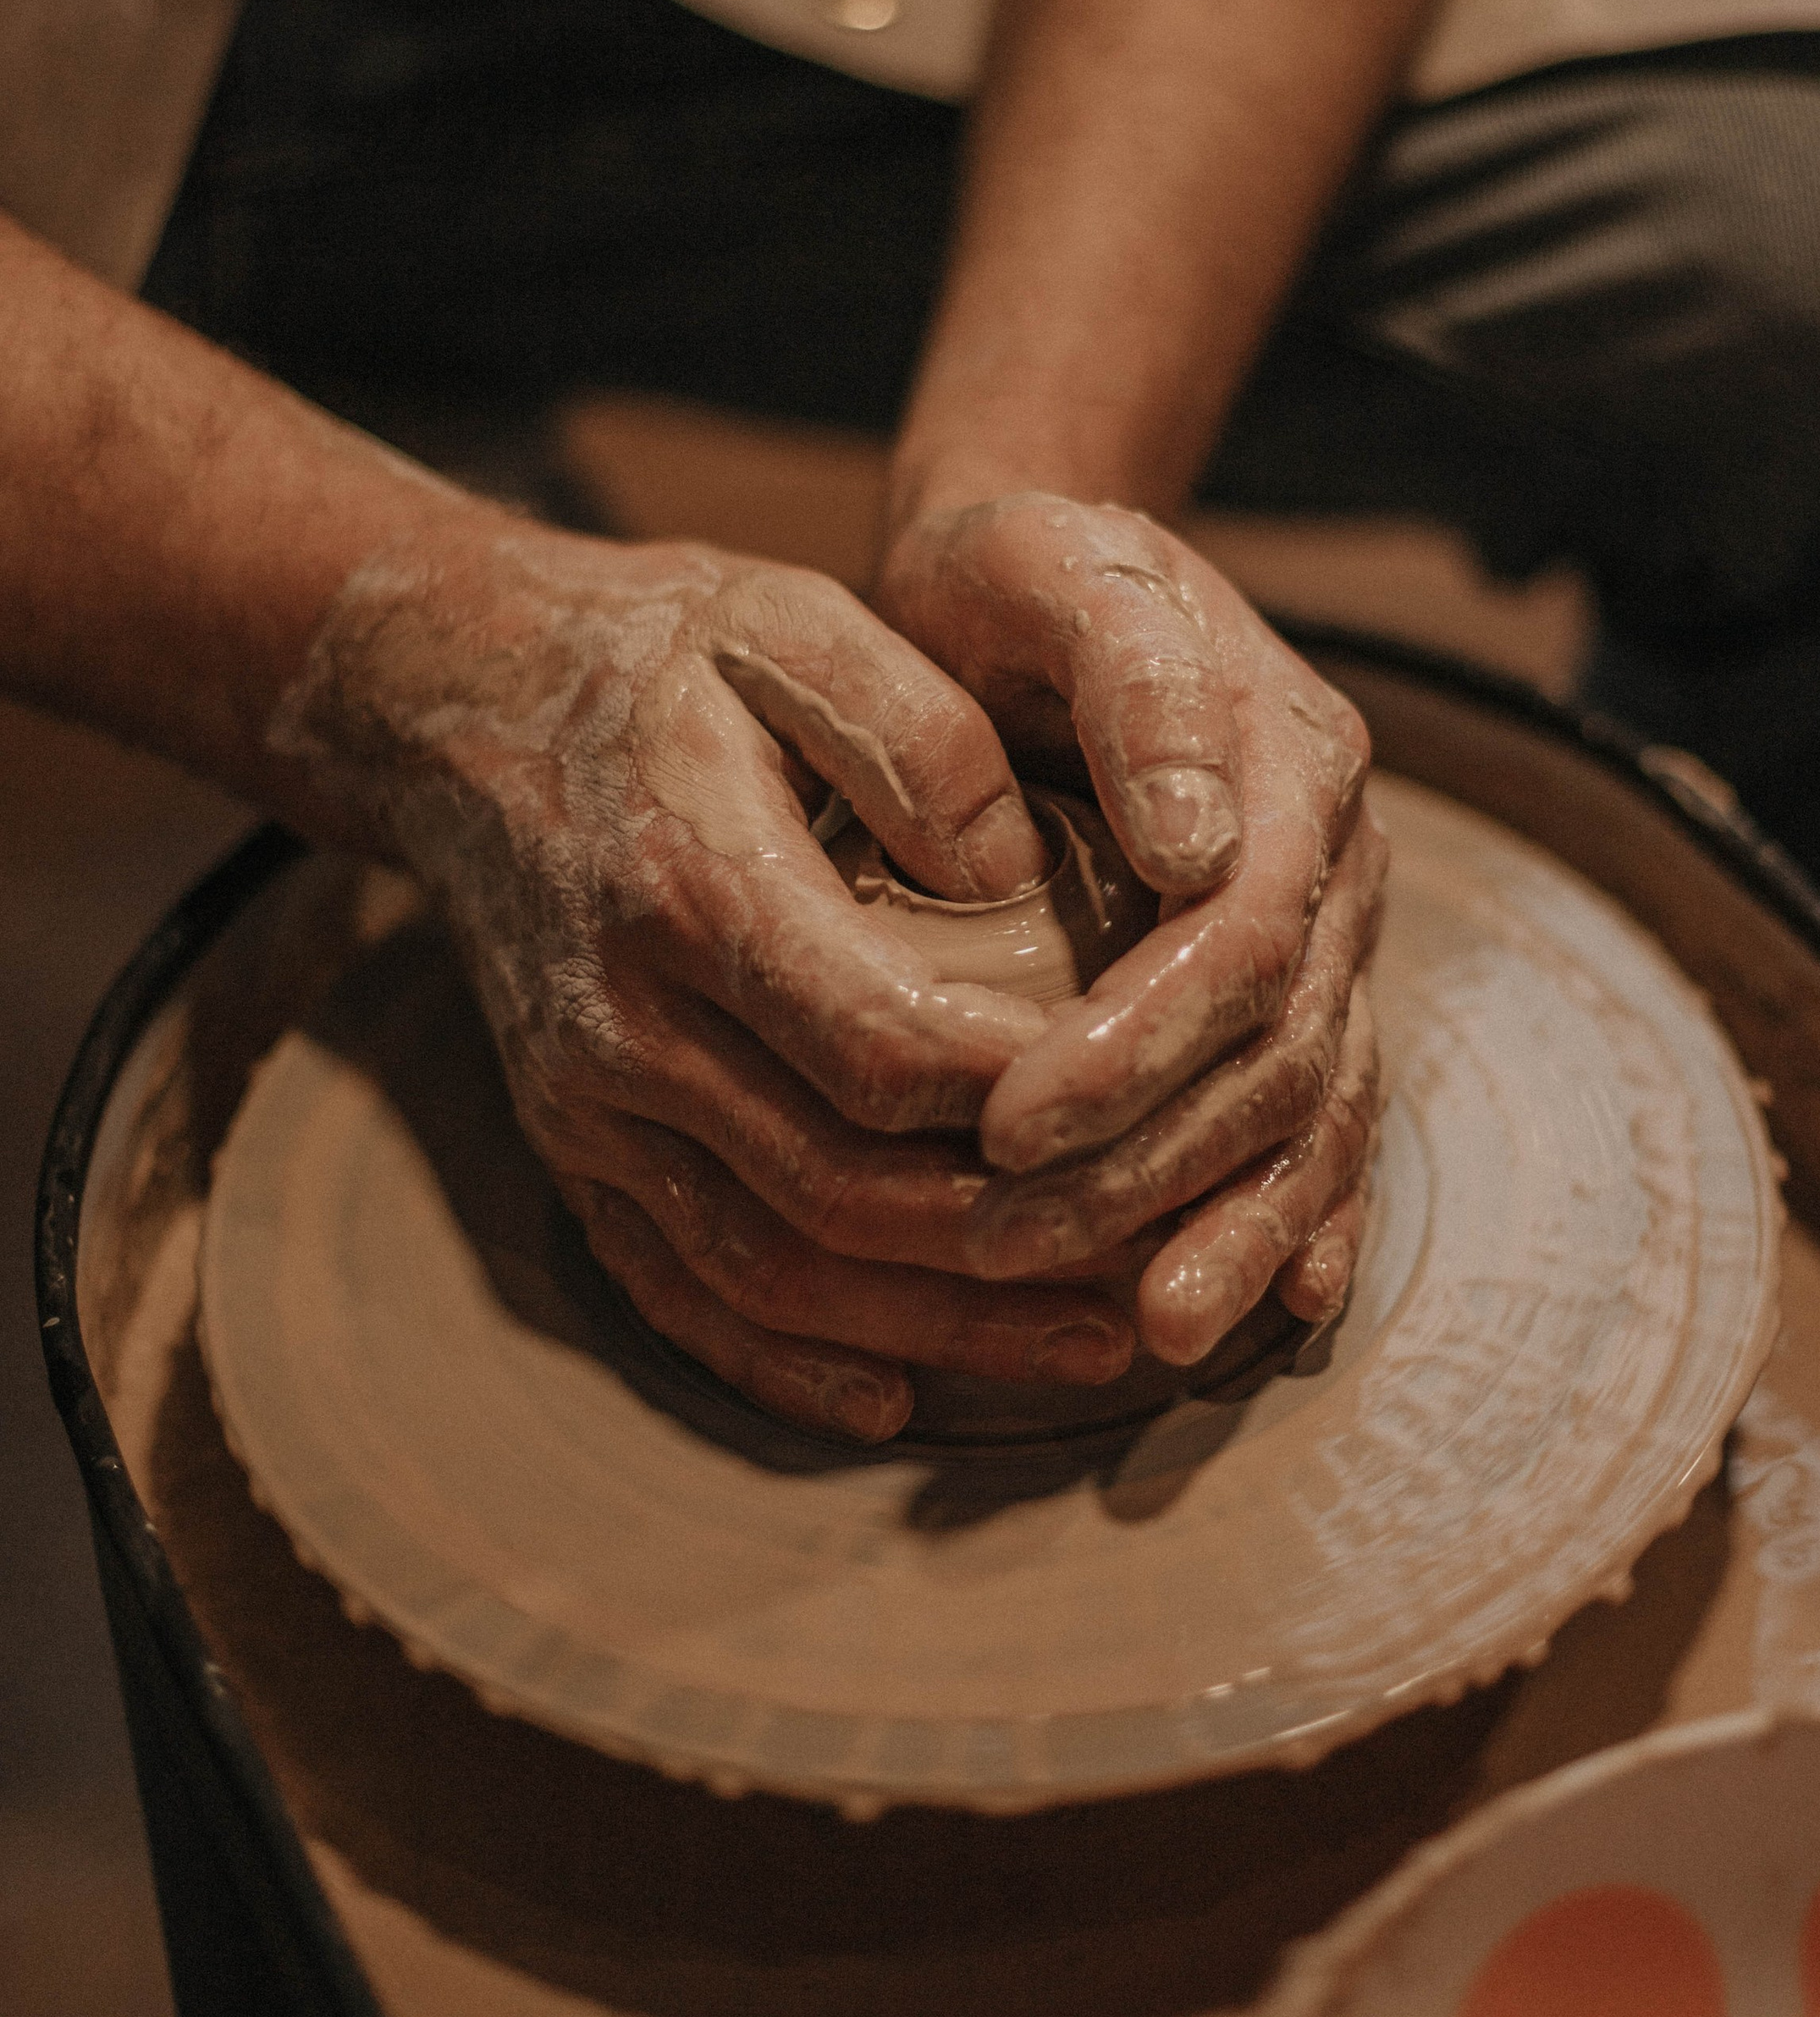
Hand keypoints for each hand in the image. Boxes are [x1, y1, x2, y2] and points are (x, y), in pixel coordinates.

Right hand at [272, 521, 1145, 1440]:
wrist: (452, 702)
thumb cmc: (655, 653)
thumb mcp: (792, 624)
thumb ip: (920, 736)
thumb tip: (1025, 877)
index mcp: (694, 889)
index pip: (885, 1047)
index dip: (1034, 1103)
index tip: (1165, 1113)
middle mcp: (626, 1022)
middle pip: (843, 1189)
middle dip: (1019, 1247)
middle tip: (1171, 1264)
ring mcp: (587, 1104)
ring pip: (772, 1268)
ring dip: (938, 1326)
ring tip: (1094, 1342)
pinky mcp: (571, 1147)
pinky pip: (677, 1290)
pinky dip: (786, 1360)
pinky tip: (897, 1392)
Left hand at [875, 492, 1386, 1365]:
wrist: (1029, 573)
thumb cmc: (1017, 571)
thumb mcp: (1054, 567)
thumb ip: (1138, 681)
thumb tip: (1204, 848)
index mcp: (1295, 756)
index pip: (1244, 935)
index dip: (1143, 1043)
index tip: (1012, 1122)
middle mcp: (1333, 856)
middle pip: (1280, 1046)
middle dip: (1157, 1164)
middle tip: (1011, 1242)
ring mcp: (1329, 929)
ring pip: (1311, 1105)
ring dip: (1233, 1224)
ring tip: (1153, 1330)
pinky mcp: (1295, 988)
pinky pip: (1326, 1119)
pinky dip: (1306, 1217)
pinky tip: (1270, 1306)